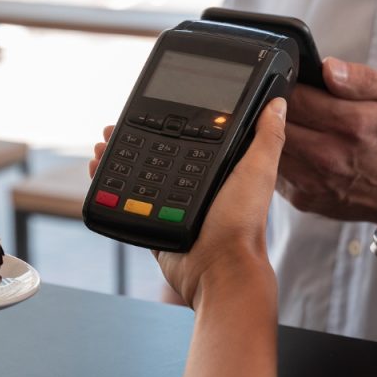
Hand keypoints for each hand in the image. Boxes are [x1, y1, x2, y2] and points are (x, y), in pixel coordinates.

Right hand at [90, 99, 286, 307]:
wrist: (218, 271)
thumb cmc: (241, 225)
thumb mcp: (258, 172)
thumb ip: (267, 138)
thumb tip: (277, 105)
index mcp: (220, 170)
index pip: (188, 136)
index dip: (166, 121)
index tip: (144, 108)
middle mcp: (196, 186)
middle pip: (158, 153)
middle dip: (132, 138)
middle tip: (112, 129)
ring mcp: (173, 206)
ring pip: (139, 175)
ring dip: (117, 159)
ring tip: (100, 148)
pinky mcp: (155, 224)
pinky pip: (129, 202)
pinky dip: (112, 187)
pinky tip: (98, 174)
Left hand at [278, 57, 376, 220]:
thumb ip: (362, 78)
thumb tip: (327, 68)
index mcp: (352, 123)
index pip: (296, 98)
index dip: (289, 85)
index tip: (292, 82)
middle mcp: (330, 155)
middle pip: (276, 124)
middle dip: (277, 110)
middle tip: (287, 104)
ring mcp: (315, 181)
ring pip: (269, 149)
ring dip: (272, 135)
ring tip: (293, 125)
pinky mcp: (305, 198)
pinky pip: (275, 172)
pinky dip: (276, 159)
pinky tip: (296, 150)